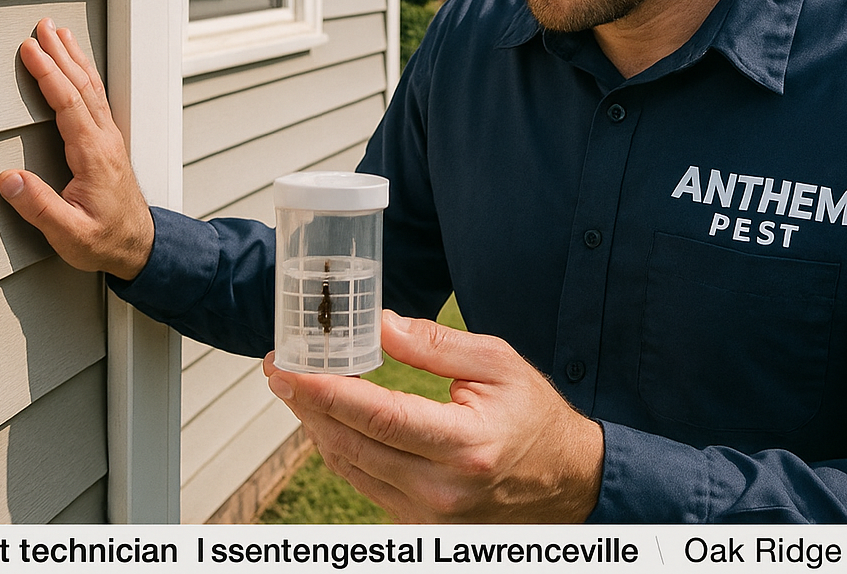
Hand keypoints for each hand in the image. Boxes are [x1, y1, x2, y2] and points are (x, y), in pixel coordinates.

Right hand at [0, 18, 153, 279]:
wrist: (141, 247)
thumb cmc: (105, 241)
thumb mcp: (69, 234)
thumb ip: (39, 207)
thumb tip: (8, 179)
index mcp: (93, 155)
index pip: (68, 103)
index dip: (48, 74)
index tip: (29, 49)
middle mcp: (105, 140)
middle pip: (82, 86)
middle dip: (61, 52)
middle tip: (42, 24)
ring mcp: (110, 139)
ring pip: (92, 88)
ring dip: (74, 58)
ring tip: (59, 32)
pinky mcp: (109, 143)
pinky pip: (95, 99)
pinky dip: (83, 75)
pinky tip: (76, 65)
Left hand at [264, 311, 603, 522]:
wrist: (567, 481)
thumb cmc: (535, 417)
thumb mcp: (498, 364)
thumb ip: (436, 345)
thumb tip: (380, 323)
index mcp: (465, 445)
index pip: (379, 417)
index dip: (326, 392)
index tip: (289, 368)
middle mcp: (442, 488)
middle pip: (352, 445)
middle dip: (307, 404)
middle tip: (279, 368)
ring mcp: (429, 512)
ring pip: (350, 468)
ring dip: (317, 426)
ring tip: (296, 388)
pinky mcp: (420, 522)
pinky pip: (364, 483)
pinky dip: (341, 448)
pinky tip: (329, 420)